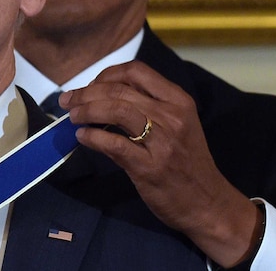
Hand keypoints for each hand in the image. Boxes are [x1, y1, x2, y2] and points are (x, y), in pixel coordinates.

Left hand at [60, 61, 259, 266]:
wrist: (208, 203)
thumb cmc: (188, 162)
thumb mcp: (176, 125)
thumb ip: (147, 107)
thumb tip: (101, 97)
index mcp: (178, 100)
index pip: (136, 71)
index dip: (106, 75)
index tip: (89, 87)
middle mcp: (171, 115)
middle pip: (120, 90)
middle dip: (87, 92)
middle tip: (68, 101)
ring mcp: (162, 141)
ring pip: (116, 110)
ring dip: (86, 110)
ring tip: (73, 117)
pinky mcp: (149, 167)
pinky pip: (114, 145)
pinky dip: (92, 137)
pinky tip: (82, 137)